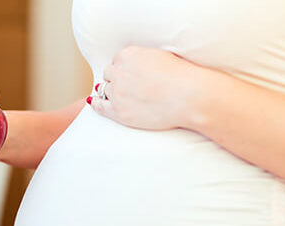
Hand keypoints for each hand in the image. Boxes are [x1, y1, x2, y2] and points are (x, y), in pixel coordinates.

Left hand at [88, 46, 204, 130]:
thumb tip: (134, 65)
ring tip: (120, 96)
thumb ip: (142, 58)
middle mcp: (119, 72)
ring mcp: (118, 93)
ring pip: (105, 90)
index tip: (130, 75)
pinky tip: (95, 103)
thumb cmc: (181, 76)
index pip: (117, 61)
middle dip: (117, 79)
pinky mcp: (119, 112)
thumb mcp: (159, 56)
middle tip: (128, 87)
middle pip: (109, 75)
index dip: (124, 69)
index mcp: (128, 55)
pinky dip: (97, 104)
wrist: (189, 97)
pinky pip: (100, 107)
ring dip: (111, 92)